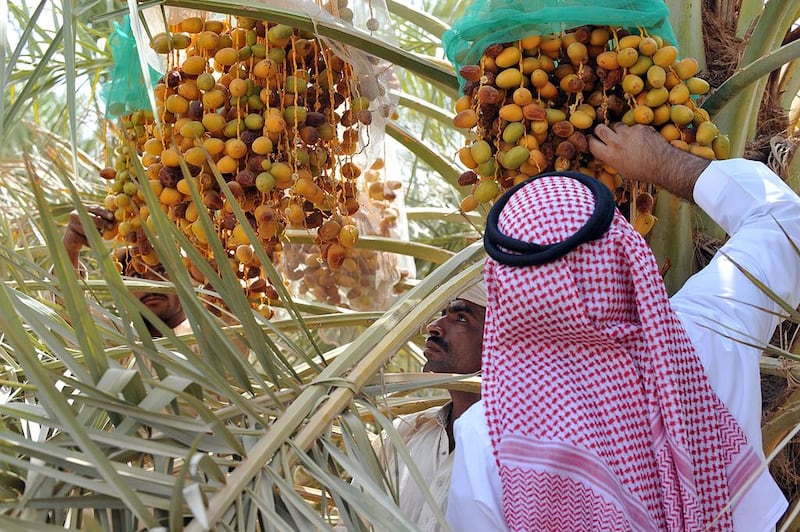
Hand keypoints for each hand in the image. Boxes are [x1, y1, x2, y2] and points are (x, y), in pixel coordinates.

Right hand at [62, 206, 114, 266]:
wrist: (72, 242)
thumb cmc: (89, 230)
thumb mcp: (96, 223)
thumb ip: (104, 220)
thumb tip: (117, 221)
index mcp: (83, 209)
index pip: (96, 208)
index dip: (104, 212)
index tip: (112, 217)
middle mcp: (75, 214)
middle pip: (90, 217)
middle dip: (102, 222)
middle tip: (111, 227)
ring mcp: (71, 225)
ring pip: (87, 229)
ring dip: (96, 233)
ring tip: (101, 236)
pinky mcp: (69, 235)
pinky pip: (84, 239)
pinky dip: (90, 242)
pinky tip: (92, 244)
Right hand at [589, 123, 709, 200]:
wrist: (663, 164)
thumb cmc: (642, 171)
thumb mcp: (621, 169)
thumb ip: (610, 159)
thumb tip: (600, 156)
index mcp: (609, 155)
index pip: (591, 143)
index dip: (590, 140)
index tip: (592, 139)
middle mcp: (616, 142)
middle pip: (600, 128)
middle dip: (600, 130)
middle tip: (604, 133)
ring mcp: (628, 133)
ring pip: (617, 125)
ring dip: (619, 130)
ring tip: (626, 137)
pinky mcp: (639, 127)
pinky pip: (633, 126)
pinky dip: (635, 131)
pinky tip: (642, 139)